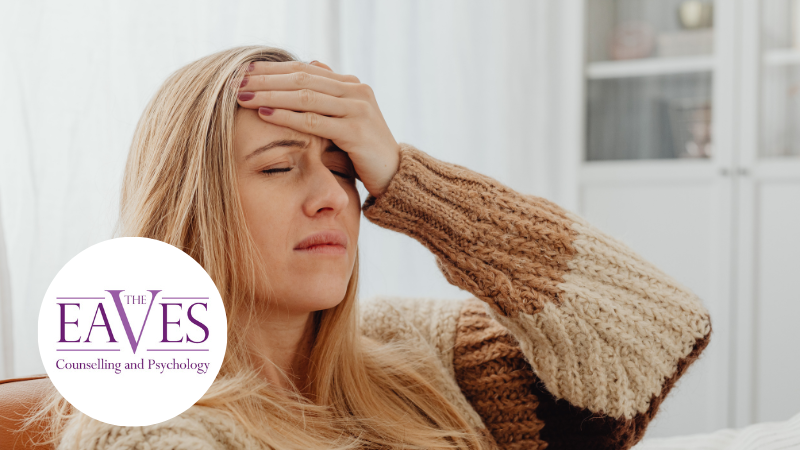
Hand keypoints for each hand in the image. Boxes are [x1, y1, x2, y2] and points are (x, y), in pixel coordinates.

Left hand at [236, 60, 400, 197]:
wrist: (394, 176)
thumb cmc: (363, 151)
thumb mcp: (346, 120)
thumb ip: (330, 95)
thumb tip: (312, 65)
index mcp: (351, 85)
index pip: (304, 69)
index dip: (272, 69)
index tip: (243, 72)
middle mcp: (356, 91)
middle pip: (301, 79)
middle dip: (266, 80)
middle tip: (235, 81)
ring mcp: (358, 110)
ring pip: (305, 96)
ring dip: (270, 95)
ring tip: (243, 96)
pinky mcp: (356, 132)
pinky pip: (314, 121)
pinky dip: (287, 116)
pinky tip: (265, 114)